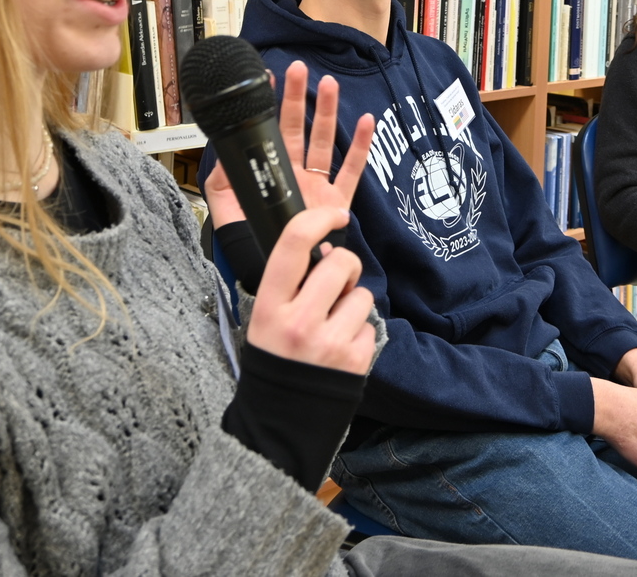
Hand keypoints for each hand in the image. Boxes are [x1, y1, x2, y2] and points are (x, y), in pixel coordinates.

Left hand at [203, 61, 375, 227]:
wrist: (280, 274)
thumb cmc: (253, 244)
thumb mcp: (228, 213)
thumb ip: (223, 183)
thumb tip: (224, 154)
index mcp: (269, 172)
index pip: (269, 130)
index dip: (270, 105)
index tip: (270, 77)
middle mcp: (294, 173)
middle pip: (297, 127)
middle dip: (298, 97)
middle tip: (300, 69)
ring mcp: (317, 185)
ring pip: (324, 141)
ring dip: (327, 112)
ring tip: (330, 85)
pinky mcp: (337, 202)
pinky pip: (351, 170)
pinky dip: (360, 147)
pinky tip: (366, 123)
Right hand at [245, 205, 377, 373]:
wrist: (281, 421)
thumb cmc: (276, 358)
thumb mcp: (266, 317)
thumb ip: (292, 283)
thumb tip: (328, 249)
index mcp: (269, 306)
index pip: (293, 243)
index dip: (319, 218)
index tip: (336, 214)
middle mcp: (298, 322)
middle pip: (339, 263)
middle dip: (346, 265)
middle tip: (337, 283)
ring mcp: (328, 342)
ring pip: (362, 294)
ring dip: (354, 303)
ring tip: (333, 325)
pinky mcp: (354, 360)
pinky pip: (370, 325)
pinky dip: (359, 333)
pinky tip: (341, 348)